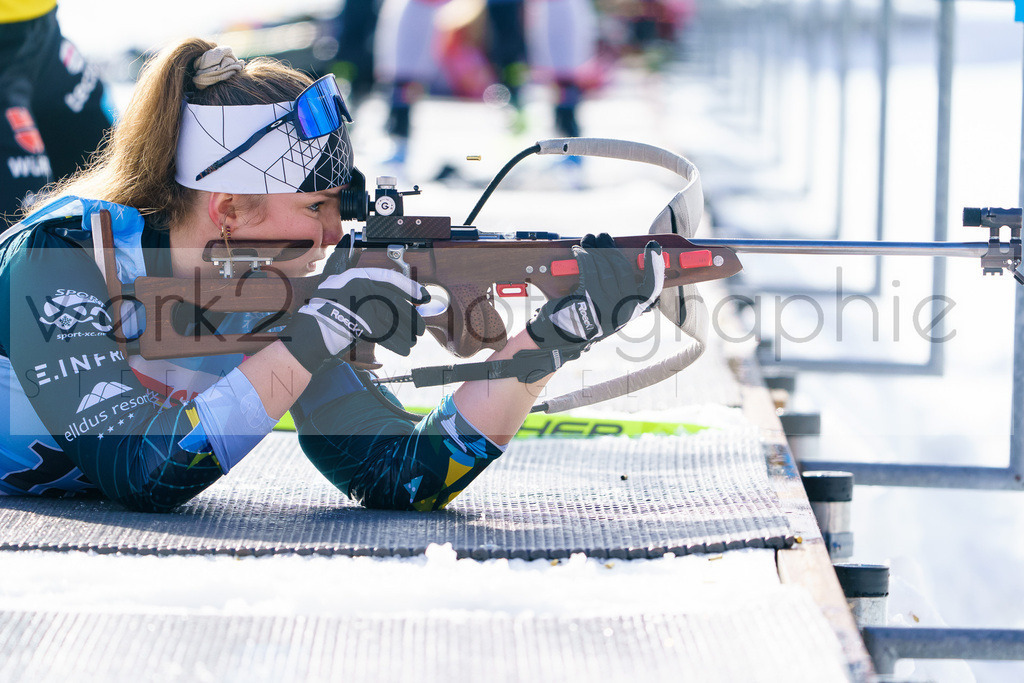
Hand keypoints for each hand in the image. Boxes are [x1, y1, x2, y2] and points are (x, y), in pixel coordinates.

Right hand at [281, 242, 428, 371]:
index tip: (423, 297)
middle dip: (412, 317)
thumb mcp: (339, 289)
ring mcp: (360, 305)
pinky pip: (386, 334)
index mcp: (356, 277)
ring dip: (407, 332)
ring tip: (413, 341)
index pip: (389, 278)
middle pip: (394, 302)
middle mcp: (359, 288)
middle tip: (421, 328)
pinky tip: (404, 349)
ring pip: (392, 319)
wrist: (309, 333)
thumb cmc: (325, 314)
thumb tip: (395, 295)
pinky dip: (397, 343)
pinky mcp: (360, 323)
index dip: (409, 287)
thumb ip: (362, 287)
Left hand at [527, 233, 663, 347]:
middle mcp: (624, 311)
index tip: (653, 246)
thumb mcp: (608, 308)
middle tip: (602, 236)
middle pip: (623, 270)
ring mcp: (607, 307)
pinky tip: (578, 251)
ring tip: (587, 241)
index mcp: (633, 310)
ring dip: (594, 250)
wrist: (560, 338)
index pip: (651, 288)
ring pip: (604, 268)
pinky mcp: (589, 302)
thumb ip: (619, 289)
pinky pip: (589, 271)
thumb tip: (615, 254)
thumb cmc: (585, 316)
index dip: (655, 266)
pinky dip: (583, 257)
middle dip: (611, 249)